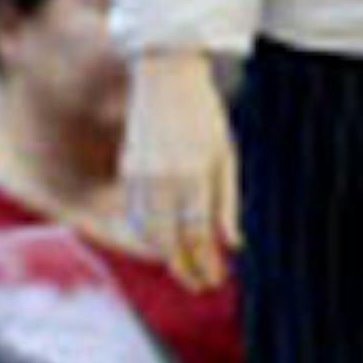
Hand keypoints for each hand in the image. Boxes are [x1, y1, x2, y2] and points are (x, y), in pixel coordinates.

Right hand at [122, 52, 239, 291]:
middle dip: (187, 268)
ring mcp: (140, 177)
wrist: (166, 78)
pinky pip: (133, 215)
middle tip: (203, 285)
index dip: (206, 263)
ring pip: (149, 233)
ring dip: (167, 256)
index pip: (198, 235)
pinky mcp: (126, 172)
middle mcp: (164, 180)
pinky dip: (147, 235)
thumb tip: (235, 244)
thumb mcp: (227, 155)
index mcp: (195, 175)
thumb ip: (229, 201)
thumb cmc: (205, 116)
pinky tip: (163, 244)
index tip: (217, 280)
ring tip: (187, 269)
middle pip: (171, 241)